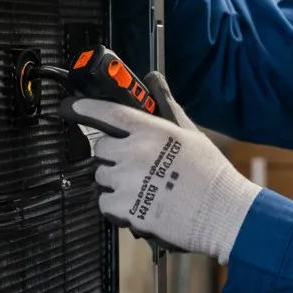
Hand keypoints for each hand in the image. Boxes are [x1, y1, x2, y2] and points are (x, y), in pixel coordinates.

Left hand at [59, 73, 261, 263]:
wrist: (221, 212)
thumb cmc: (209, 173)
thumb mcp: (190, 133)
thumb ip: (166, 105)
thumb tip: (153, 79)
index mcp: (151, 131)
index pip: (109, 113)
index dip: (85, 108)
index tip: (70, 107)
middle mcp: (135, 153)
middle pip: (101, 148)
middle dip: (113, 154)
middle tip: (135, 164)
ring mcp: (128, 182)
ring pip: (101, 175)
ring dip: (114, 180)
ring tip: (141, 186)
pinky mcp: (126, 208)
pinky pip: (104, 202)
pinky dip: (115, 204)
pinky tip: (138, 202)